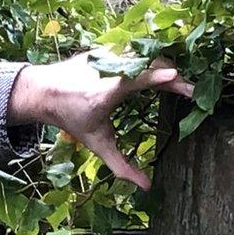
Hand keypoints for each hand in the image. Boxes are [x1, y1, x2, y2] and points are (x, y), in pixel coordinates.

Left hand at [8, 52, 195, 188]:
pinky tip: (162, 69)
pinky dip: (150, 59)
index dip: (159, 77)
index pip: (137, 78)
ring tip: (180, 82)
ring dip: (163, 65)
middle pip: (147, 64)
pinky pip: (133, 50)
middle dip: (172, 74)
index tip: (180, 79)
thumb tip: (146, 187)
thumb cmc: (71, 119)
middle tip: (190, 90)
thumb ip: (121, 165)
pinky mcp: (106, 48)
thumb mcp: (97, 144)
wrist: (43, 91)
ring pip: (142, 55)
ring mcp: (106, 54)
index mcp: (105, 92)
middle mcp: (107, 69)